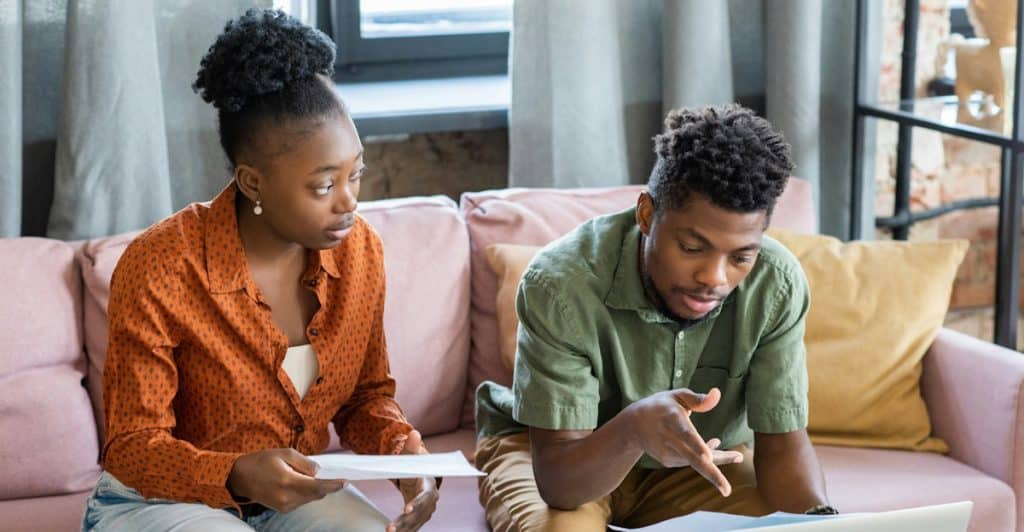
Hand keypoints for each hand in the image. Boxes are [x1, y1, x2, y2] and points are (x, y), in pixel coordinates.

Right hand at [226, 448, 346, 512]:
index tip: (346, 481)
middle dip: (326, 485)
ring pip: (310, 498)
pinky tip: (299, 482)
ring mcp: (284, 506)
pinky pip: (302, 501)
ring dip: (315, 488)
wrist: (240, 477)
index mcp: (287, 482)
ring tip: (303, 474)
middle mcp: (287, 498)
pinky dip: (306, 492)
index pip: (317, 487)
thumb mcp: (284, 453)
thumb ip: (305, 462)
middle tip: (330, 475)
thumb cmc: (262, 461)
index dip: (333, 485)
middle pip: (317, 494)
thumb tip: (319, 471)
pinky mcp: (283, 509)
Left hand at [387, 430, 438, 531]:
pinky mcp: (418, 520)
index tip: (407, 509)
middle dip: (406, 522)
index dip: (418, 503)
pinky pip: (411, 528)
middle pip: (419, 514)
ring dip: (402, 530)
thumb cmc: (416, 468)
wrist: (421, 479)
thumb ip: (411, 448)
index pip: (425, 496)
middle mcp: (430, 503)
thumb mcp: (412, 458)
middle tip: (391, 529)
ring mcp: (425, 513)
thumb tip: (414, 433)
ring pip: (414, 524)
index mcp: (429, 487)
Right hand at [625, 387, 742, 495]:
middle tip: (727, 491)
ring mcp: (667, 453)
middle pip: (691, 460)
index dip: (697, 445)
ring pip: (696, 462)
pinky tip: (714, 445)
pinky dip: (705, 456)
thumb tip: (718, 394)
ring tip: (737, 456)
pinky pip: (692, 461)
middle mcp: (668, 438)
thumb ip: (698, 399)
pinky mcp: (667, 461)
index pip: (685, 433)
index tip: (708, 457)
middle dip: (711, 475)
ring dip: (718, 460)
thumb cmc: (660, 406)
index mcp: (671, 417)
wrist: (632, 425)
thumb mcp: (677, 396)